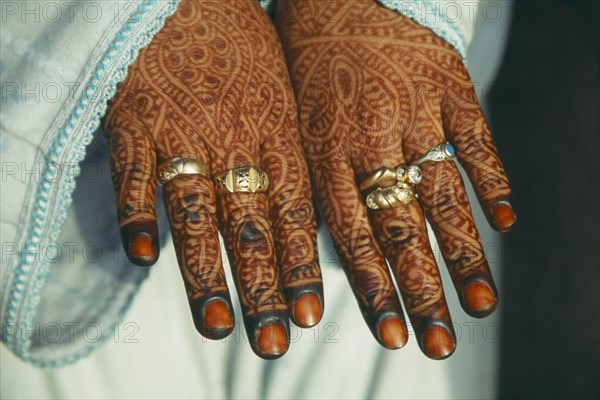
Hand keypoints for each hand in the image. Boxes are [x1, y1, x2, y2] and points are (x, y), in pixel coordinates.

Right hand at [103, 0, 321, 358]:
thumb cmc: (240, 43)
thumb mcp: (282, 90)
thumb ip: (290, 150)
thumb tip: (307, 209)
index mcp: (278, 133)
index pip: (295, 213)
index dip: (302, 267)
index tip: (310, 316)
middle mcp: (236, 142)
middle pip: (252, 228)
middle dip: (264, 289)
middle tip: (273, 342)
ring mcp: (184, 135)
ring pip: (197, 216)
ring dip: (207, 274)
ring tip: (217, 325)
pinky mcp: (135, 126)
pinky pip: (134, 178)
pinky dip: (139, 217)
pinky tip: (144, 258)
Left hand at [276, 0, 515, 358]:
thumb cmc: (306, 58)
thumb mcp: (291, 122)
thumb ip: (313, 182)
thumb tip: (326, 245)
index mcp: (327, 153)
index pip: (354, 239)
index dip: (374, 291)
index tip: (391, 334)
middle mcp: (372, 141)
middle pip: (401, 230)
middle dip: (421, 292)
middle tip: (440, 341)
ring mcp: (416, 114)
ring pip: (443, 196)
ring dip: (464, 254)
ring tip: (481, 303)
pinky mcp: (450, 86)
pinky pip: (477, 138)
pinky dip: (494, 180)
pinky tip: (506, 222)